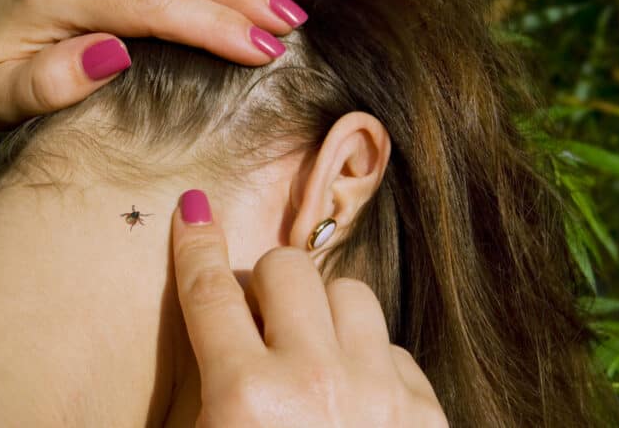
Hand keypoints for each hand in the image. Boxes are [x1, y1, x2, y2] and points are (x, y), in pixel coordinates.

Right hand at [171, 190, 448, 426]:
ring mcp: (377, 391)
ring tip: (314, 359)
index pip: (210, 292)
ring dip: (324, 315)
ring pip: (350, 291)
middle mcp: (313, 380)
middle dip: (269, 287)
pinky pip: (391, 345)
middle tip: (262, 325)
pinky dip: (368, 361)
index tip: (194, 210)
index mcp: (246, 395)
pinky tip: (355, 400)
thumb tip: (223, 323)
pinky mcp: (424, 409)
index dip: (197, 245)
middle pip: (286, 267)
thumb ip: (210, 384)